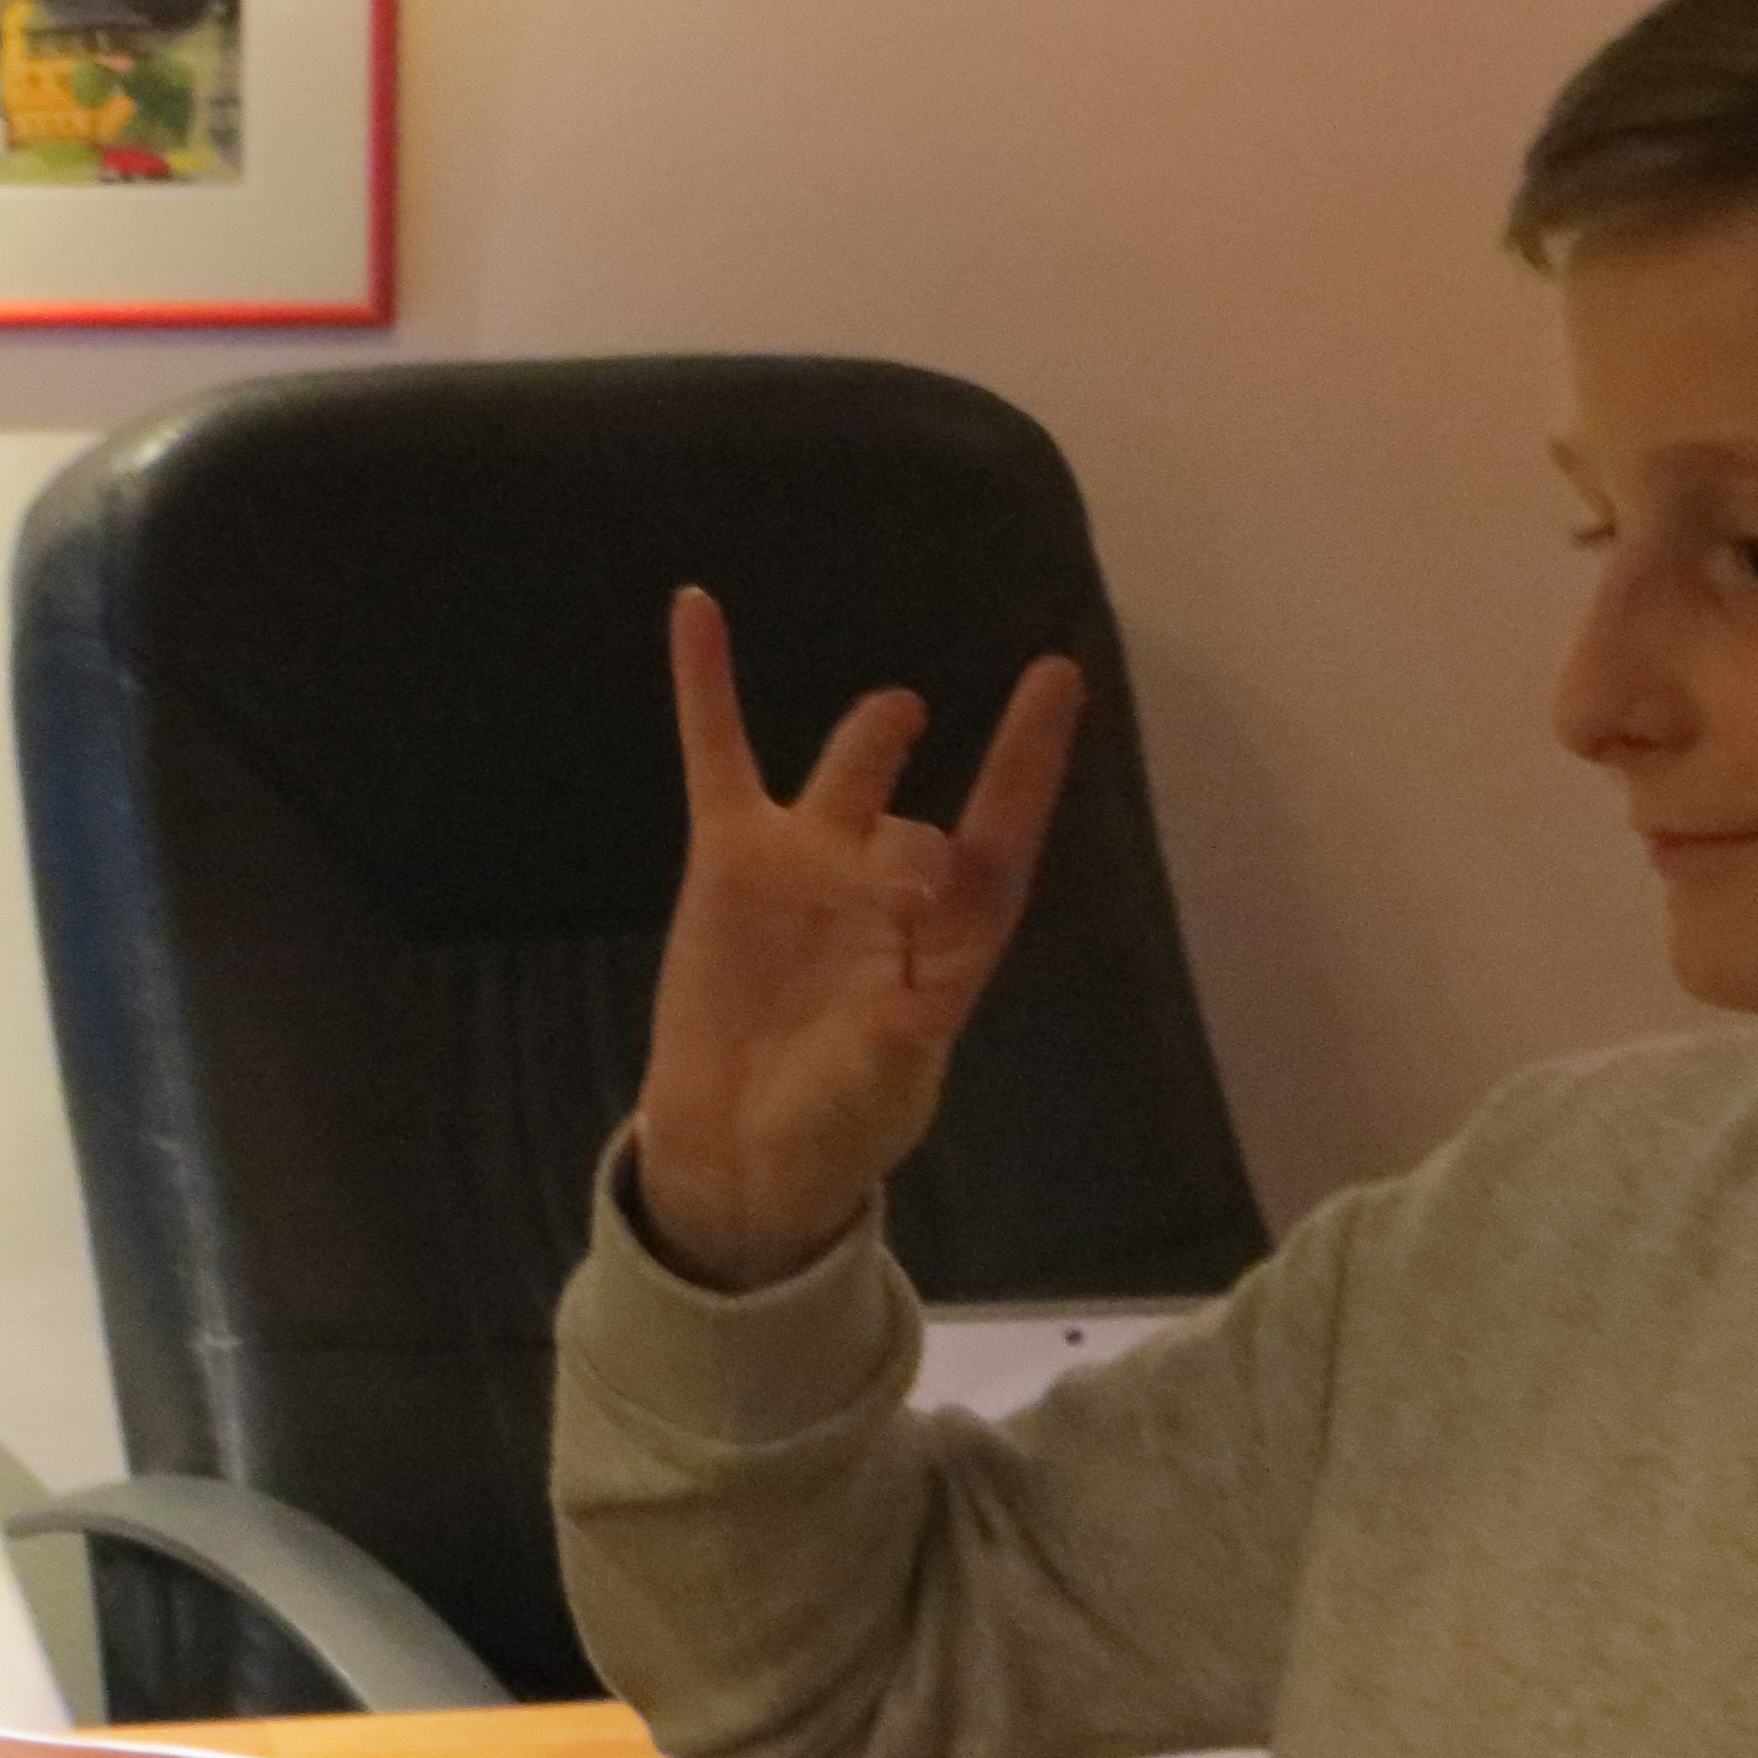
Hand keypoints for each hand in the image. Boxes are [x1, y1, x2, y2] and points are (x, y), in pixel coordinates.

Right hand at [629, 586, 1084, 1290]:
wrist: (737, 1149)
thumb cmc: (831, 1126)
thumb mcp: (876, 1092)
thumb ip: (896, 1041)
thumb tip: (925, 1004)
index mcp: (942, 950)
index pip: (998, 848)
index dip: (1028, 770)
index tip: (1060, 683)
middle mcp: (885, 893)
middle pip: (920, 838)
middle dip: (917, 852)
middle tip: (912, 882)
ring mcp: (809, 867)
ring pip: (850, 782)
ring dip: (872, 744)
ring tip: (902, 715)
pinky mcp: (730, 861)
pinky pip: (720, 759)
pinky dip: (706, 689)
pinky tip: (697, 609)